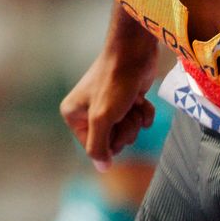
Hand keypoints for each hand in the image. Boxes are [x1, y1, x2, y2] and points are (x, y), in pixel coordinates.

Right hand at [60, 52, 158, 169]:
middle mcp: (88, 112)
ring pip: (128, 131)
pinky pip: (139, 119)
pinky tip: (142, 100)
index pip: (94, 148)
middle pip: (113, 141)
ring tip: (132, 102)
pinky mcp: (127, 99)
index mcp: (74, 115)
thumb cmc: (114, 82)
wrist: (134, 51)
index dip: (110, 141)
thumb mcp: (102, 118)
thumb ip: (98, 147)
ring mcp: (109, 105)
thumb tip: (102, 169)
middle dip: (125, 129)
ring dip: (135, 119)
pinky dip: (144, 112)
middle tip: (124, 111)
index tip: (113, 124)